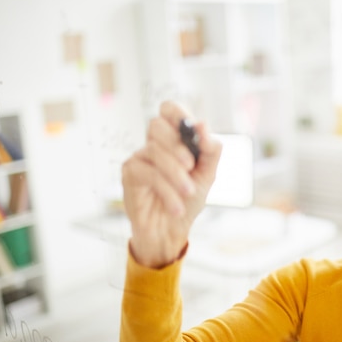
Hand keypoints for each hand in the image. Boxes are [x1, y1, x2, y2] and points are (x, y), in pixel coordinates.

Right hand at [121, 101, 221, 267]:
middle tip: (191, 166)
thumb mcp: (208, 175)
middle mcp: (155, 145)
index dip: (177, 112)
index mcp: (175, 139)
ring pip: (154, 150)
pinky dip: (167, 190)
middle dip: (176, 145)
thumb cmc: (187, 200)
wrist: (172, 231)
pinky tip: (175, 205)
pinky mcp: (130, 174)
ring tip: (187, 192)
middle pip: (156, 124)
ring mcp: (140, 157)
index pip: (168, 110)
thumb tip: (202, 124)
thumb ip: (210, 149)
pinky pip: (148, 173)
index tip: (190, 127)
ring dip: (175, 174)